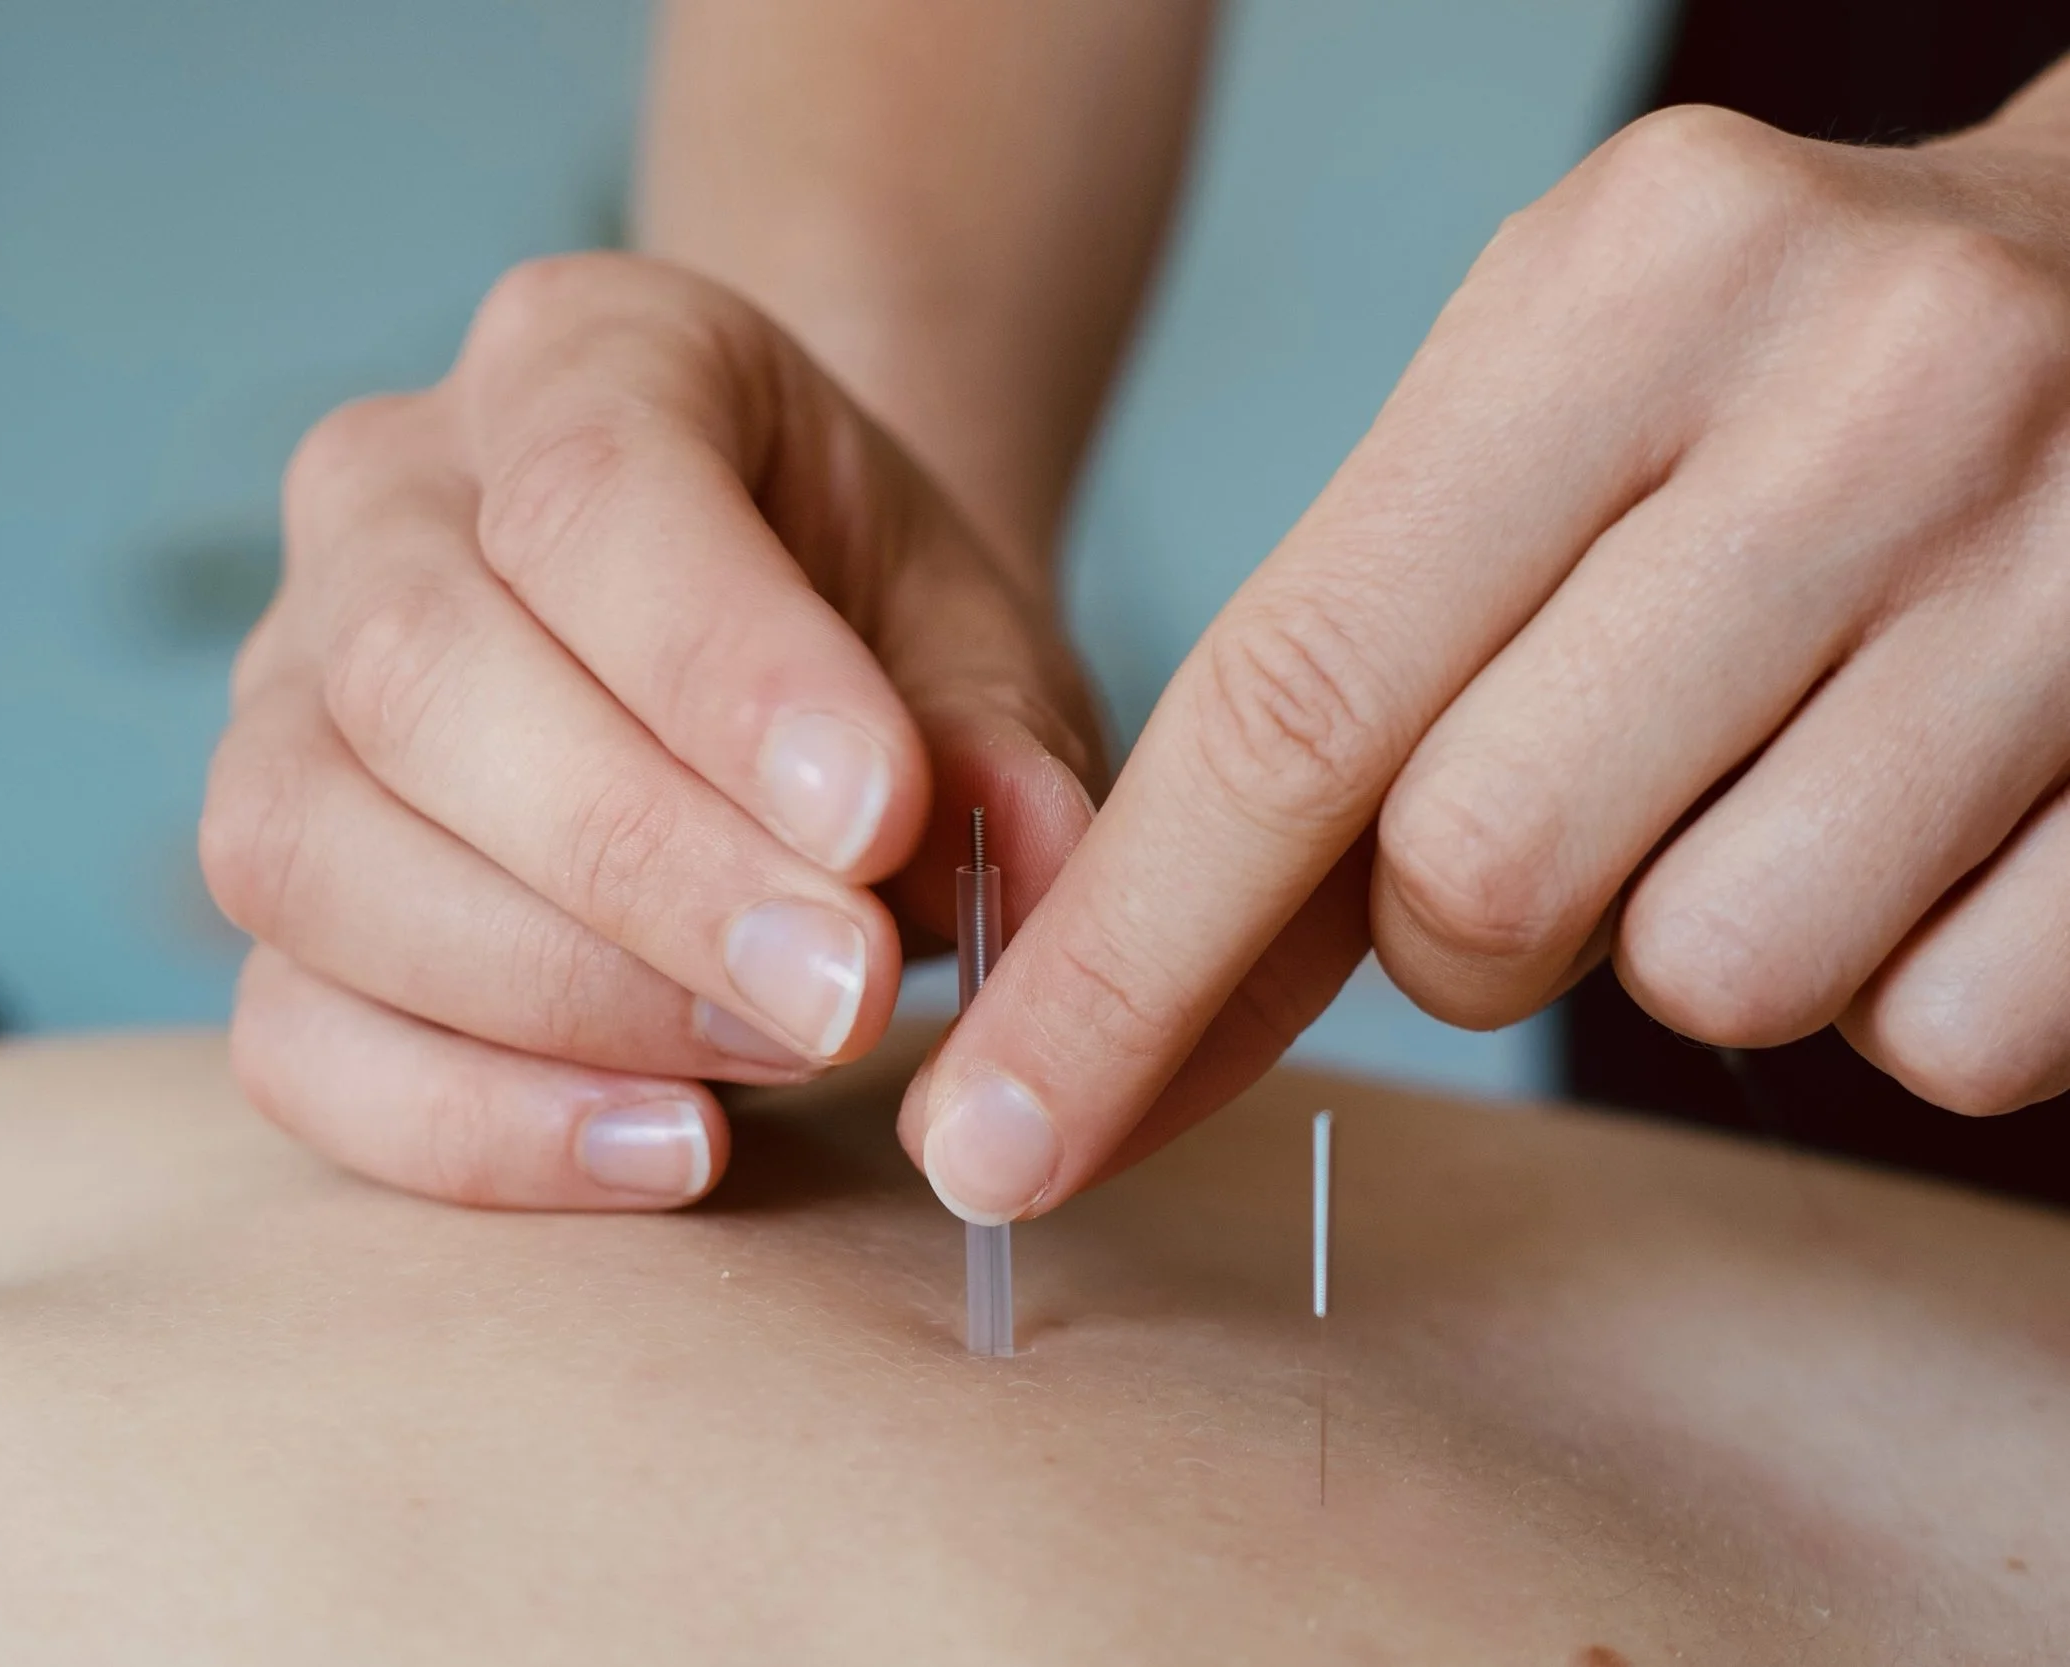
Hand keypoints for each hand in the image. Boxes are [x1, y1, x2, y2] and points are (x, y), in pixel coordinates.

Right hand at [202, 254, 1101, 1209]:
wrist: (778, 659)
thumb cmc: (871, 634)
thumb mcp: (977, 644)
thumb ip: (1002, 745)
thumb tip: (1026, 876)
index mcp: (575, 355)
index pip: (593, 492)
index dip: (723, 675)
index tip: (877, 825)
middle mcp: (381, 496)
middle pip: (422, 672)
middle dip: (642, 865)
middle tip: (842, 994)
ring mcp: (282, 690)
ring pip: (307, 849)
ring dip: (555, 996)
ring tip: (777, 1062)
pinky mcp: (274, 880)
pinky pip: (290, 1029)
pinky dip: (464, 1123)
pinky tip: (664, 1152)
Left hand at [908, 89, 2069, 1223]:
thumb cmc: (1769, 379)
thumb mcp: (1534, 413)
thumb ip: (1339, 672)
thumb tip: (1114, 1001)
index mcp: (1625, 284)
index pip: (1292, 697)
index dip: (1123, 958)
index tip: (997, 1134)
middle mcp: (1859, 397)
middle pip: (1479, 877)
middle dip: (1456, 930)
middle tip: (1553, 814)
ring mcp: (2061, 575)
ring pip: (1714, 977)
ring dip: (1684, 938)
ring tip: (1767, 773)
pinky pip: (1942, 1037)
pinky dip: (1891, 981)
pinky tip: (1931, 814)